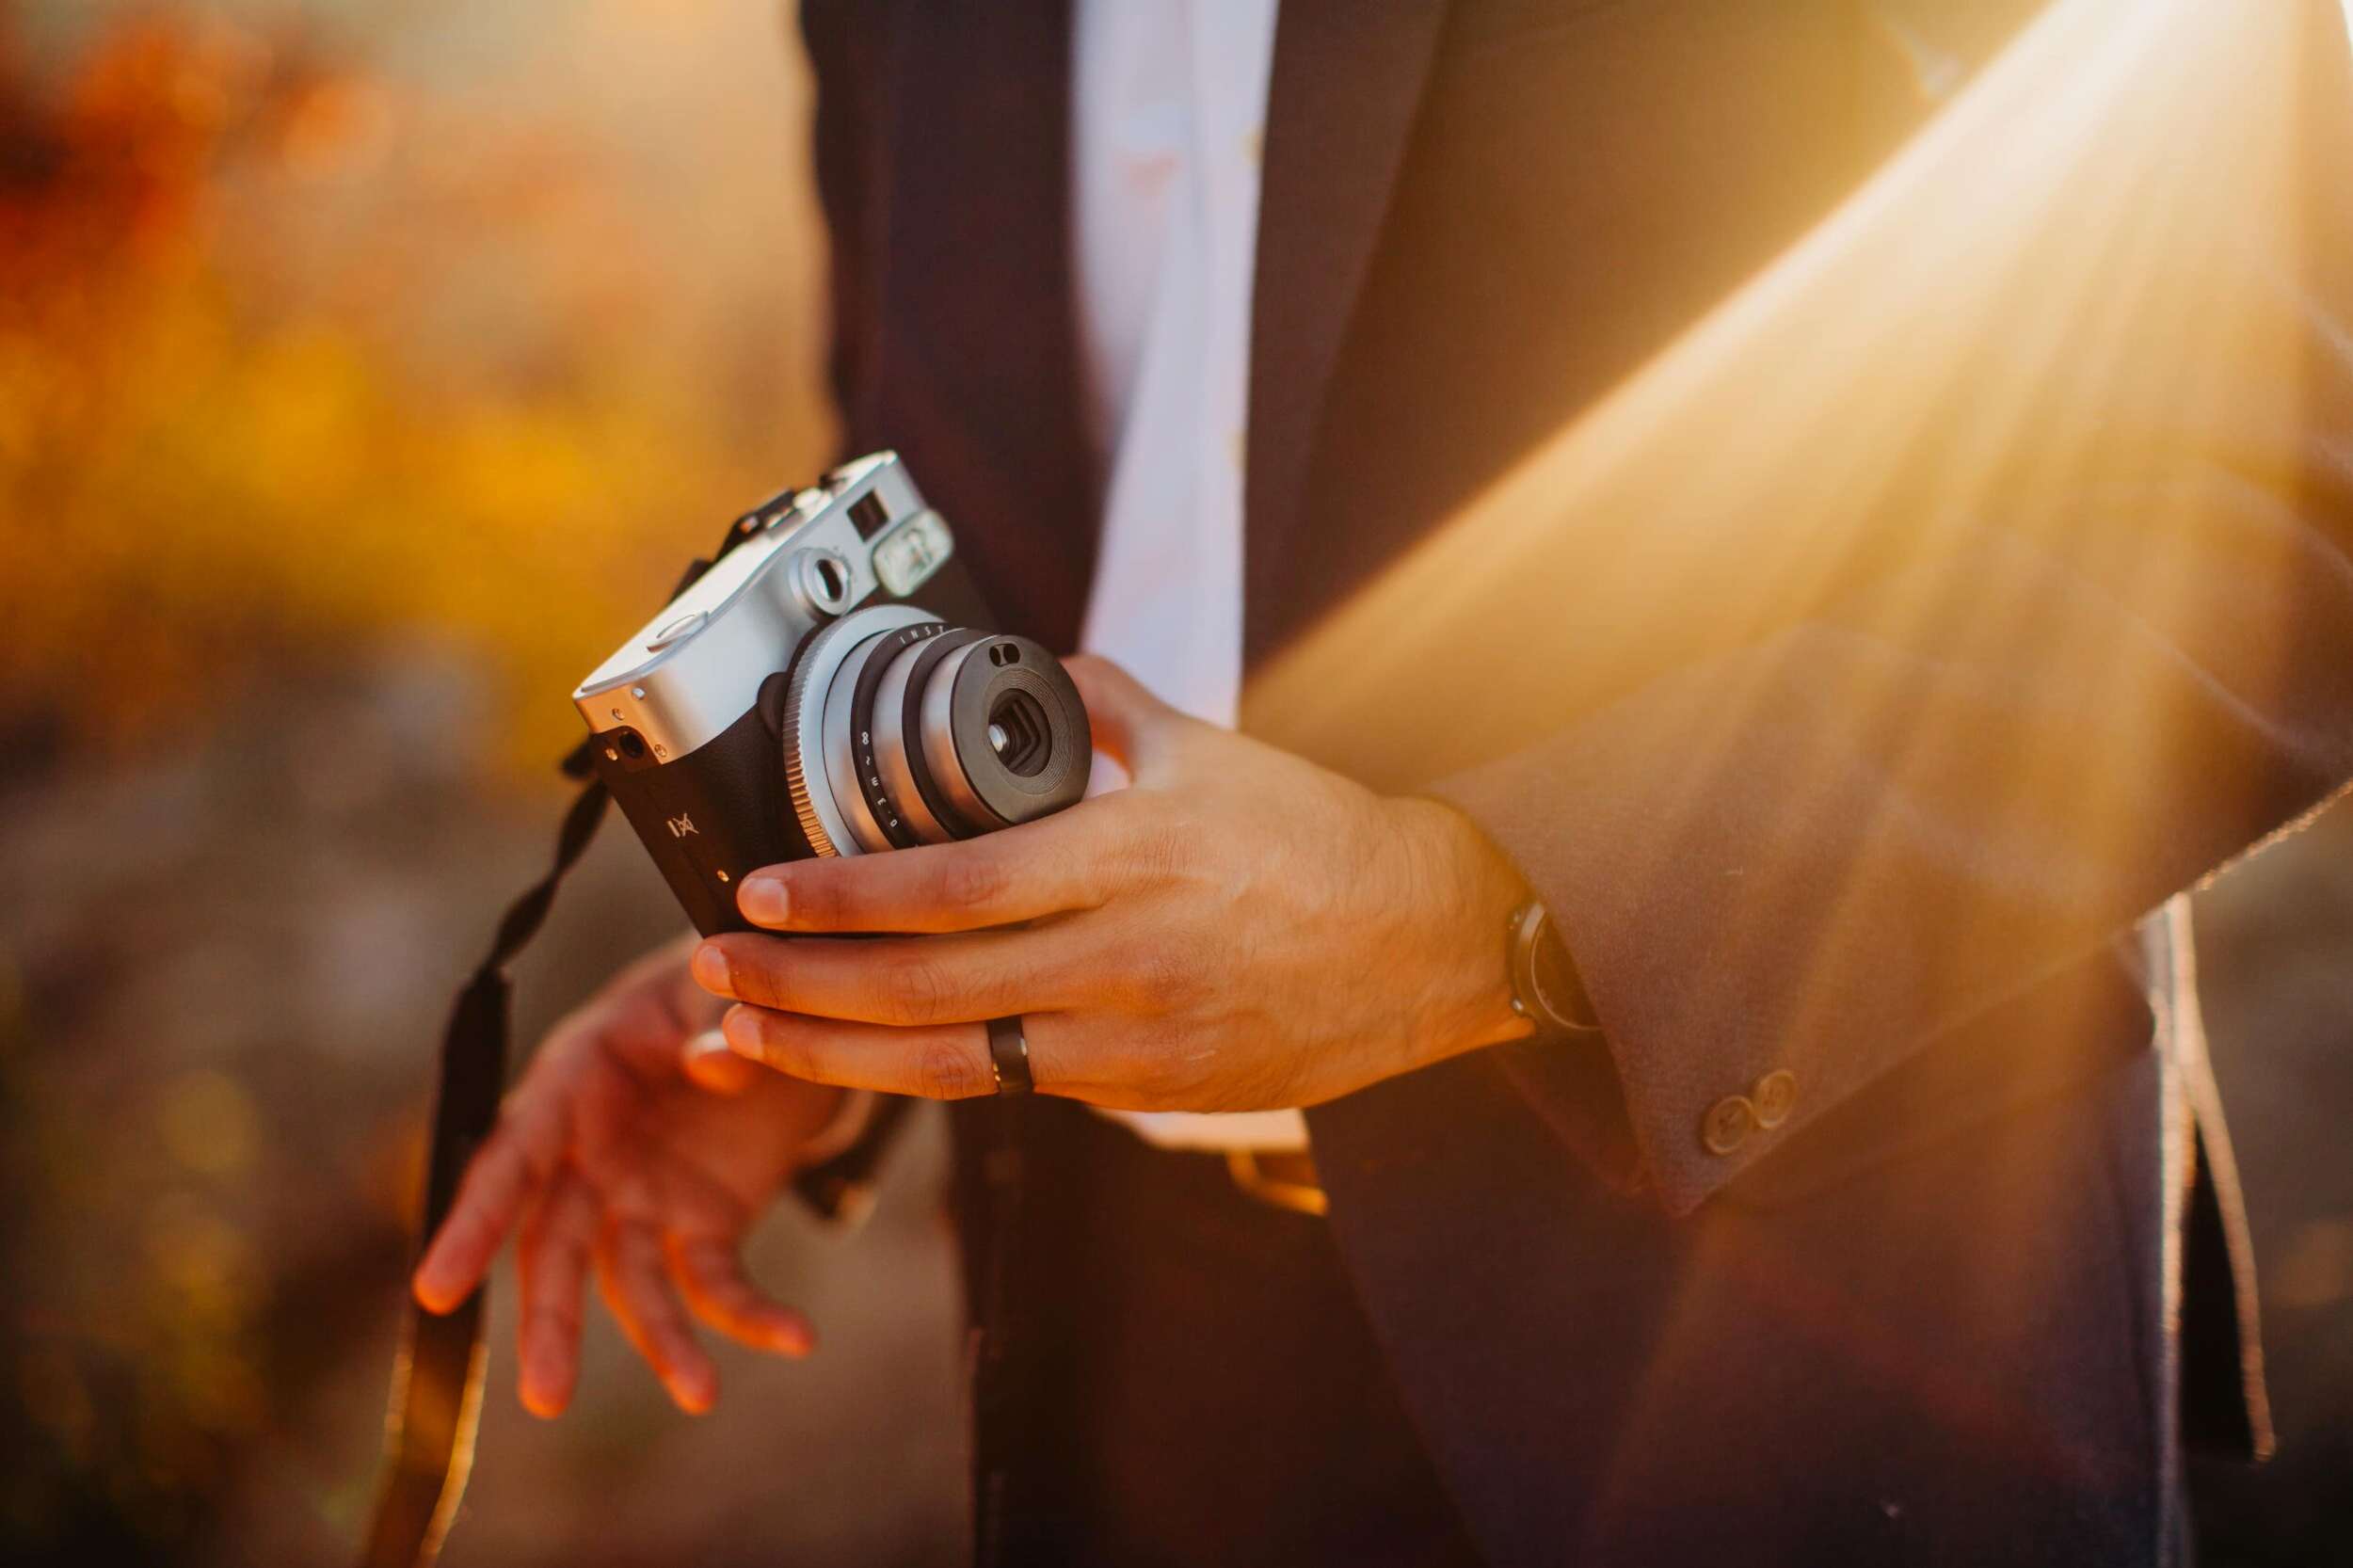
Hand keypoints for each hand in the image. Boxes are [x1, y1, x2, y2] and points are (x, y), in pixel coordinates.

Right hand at [411, 934, 848, 1415]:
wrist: (763, 1008)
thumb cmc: (714, 981)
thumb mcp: (717, 980)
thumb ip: (713, 1018)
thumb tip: (714, 1062)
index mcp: (572, 1083)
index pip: (512, 1159)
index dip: (473, 1223)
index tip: (434, 1290)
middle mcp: (591, 1156)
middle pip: (555, 1249)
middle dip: (550, 1323)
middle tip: (545, 1399)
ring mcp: (641, 1198)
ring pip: (631, 1286)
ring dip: (663, 1343)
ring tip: (700, 1395)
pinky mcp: (701, 1225)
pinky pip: (717, 1282)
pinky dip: (753, 1315)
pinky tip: (798, 1336)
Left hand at [692, 657, 1534, 1112]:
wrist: (1430, 941)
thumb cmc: (1319, 838)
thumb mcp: (1211, 748)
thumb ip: (1107, 705)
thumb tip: (1034, 669)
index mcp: (1128, 852)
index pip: (952, 885)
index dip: (839, 901)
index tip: (757, 894)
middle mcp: (1123, 951)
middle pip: (925, 986)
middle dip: (798, 987)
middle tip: (710, 972)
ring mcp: (1135, 1033)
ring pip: (953, 1061)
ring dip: (833, 1055)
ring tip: (746, 1036)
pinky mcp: (1150, 1088)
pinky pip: (1015, 1086)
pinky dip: (925, 1076)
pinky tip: (861, 1064)